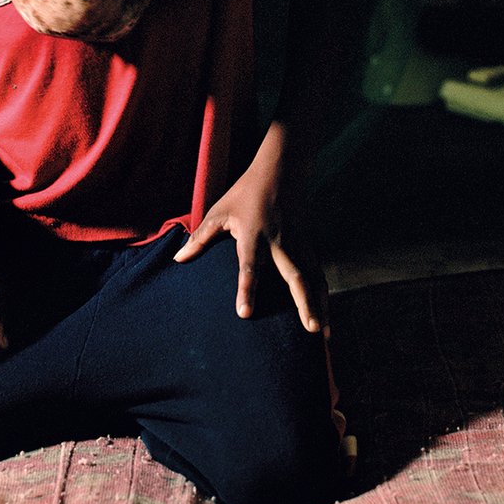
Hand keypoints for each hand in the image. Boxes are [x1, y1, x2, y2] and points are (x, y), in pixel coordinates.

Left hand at [172, 140, 327, 334]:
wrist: (281, 171)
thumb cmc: (245, 192)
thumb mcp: (219, 211)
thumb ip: (200, 238)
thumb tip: (177, 260)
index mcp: (253, 236)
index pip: (249, 267)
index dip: (247, 290)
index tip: (245, 314)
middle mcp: (279, 243)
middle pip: (294, 276)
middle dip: (304, 304)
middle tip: (310, 329)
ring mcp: (297, 243)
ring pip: (312, 277)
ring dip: (319, 304)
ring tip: (323, 332)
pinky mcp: (308, 243)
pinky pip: (317, 272)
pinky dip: (322, 293)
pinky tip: (326, 312)